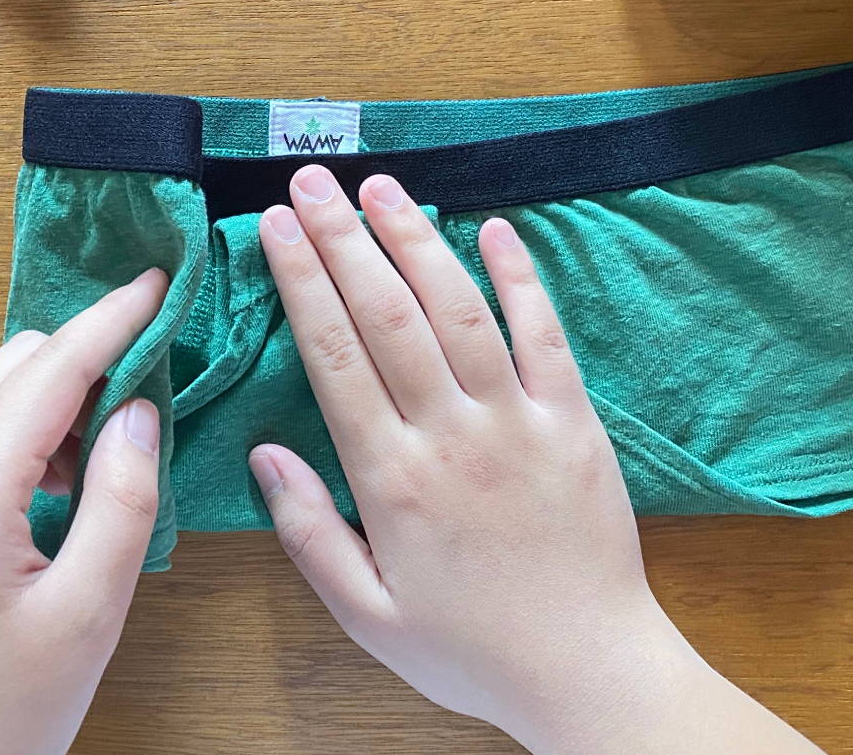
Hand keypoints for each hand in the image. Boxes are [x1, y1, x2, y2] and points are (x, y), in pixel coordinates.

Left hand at [0, 270, 167, 754]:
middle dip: (82, 364)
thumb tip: (137, 413)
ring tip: (95, 473)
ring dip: (45, 404)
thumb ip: (122, 500)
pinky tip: (46, 495)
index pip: (52, 367)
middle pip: (12, 364)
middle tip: (145, 404)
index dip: (114, 320)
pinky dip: (9, 437)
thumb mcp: (88, 613)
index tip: (158, 283)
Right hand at [250, 165, 822, 754]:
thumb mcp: (366, 614)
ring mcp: (520, 422)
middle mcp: (453, 435)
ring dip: (416, 240)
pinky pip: (545, 336)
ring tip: (380, 187)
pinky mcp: (576, 423)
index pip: (334, 355)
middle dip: (343, 239)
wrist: (587, 670)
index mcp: (392, 478)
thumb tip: (265, 452)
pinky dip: (520, 278)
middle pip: (388, 315)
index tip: (273, 226)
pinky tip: (490, 228)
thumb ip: (310, 531)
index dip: (302, 281)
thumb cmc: (468, 650)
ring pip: (460, 309)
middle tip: (310, 181)